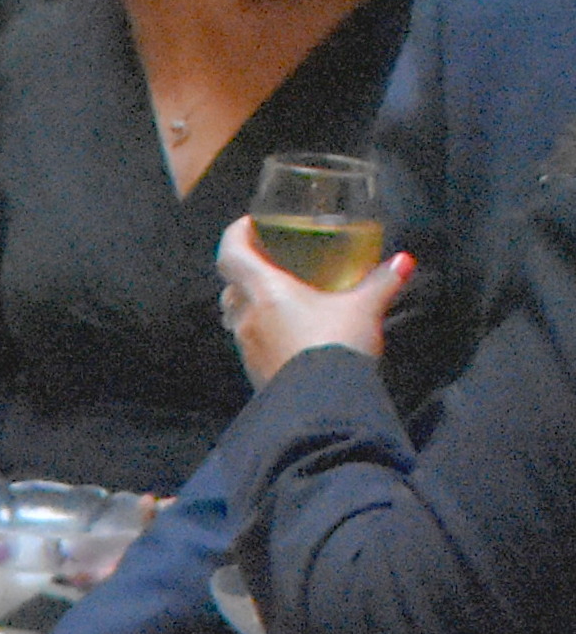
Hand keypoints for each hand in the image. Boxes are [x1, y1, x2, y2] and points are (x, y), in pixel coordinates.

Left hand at [215, 219, 412, 387]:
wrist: (323, 407)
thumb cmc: (335, 346)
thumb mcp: (364, 308)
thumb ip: (382, 281)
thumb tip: (403, 262)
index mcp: (264, 291)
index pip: (230, 253)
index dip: (236, 235)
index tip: (250, 226)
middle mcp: (247, 318)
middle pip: (231, 287)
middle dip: (245, 273)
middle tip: (269, 263)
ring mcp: (248, 349)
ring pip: (238, 318)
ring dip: (252, 305)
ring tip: (280, 299)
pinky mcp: (256, 375)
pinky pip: (252, 345)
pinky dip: (263, 333)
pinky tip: (290, 335)